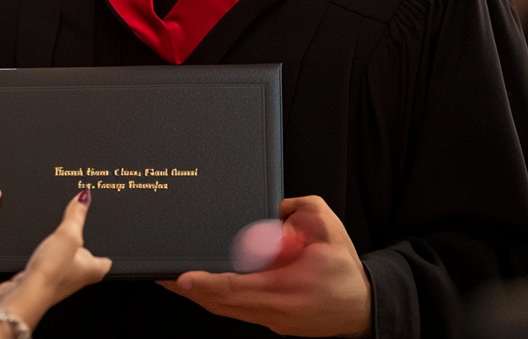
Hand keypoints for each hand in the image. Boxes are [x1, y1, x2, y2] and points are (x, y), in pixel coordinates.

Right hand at [0, 190, 112, 329]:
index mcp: (94, 269)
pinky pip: (51, 262)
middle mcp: (80, 277)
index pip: (107, 258)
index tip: (104, 234)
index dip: (106, 245)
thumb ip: (76, 215)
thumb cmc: (52, 274)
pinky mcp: (44, 279)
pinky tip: (42, 248)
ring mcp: (62, 279)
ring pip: (67, 259)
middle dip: (82, 243)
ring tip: (59, 235)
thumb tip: (84, 196)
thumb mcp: (68, 235)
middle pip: (86, 257)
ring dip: (63, 248)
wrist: (25, 294)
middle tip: (79, 228)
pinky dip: (48, 254)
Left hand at [159, 195, 371, 337]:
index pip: (236, 288)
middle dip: (191, 292)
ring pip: (227, 311)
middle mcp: (274, 311)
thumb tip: (274, 205)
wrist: (365, 308)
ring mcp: (273, 321)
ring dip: (202, 296)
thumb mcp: (328, 228)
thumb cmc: (345, 270)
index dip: (206, 284)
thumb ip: (300, 208)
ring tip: (176, 281)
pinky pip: (239, 312)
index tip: (182, 278)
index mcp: (285, 289)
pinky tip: (206, 288)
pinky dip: (219, 300)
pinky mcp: (274, 322)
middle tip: (162, 276)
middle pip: (222, 305)